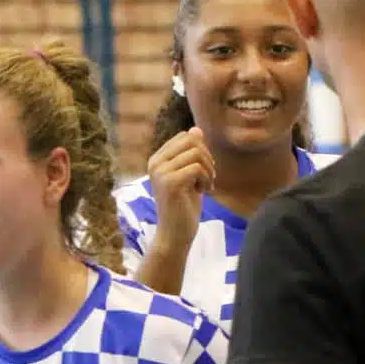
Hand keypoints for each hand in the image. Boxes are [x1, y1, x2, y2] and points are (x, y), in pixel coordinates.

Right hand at [146, 128, 213, 249]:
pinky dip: (206, 179)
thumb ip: (192, 153)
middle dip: (207, 158)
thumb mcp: (190, 175)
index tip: (202, 171)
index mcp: (157, 159)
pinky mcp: (170, 183)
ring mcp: (161, 172)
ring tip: (205, 186)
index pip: (186, 137)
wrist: (175, 234)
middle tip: (207, 178)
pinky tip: (203, 192)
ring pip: (197, 154)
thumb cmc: (183, 206)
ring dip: (208, 170)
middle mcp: (155, 163)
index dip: (201, 150)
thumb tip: (196, 129)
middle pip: (192, 141)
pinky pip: (197, 168)